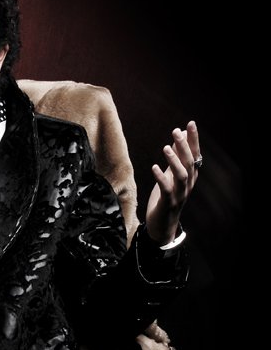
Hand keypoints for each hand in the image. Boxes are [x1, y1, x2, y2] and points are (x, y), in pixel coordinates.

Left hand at [145, 120, 200, 244]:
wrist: (162, 226)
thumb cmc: (166, 198)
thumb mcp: (171, 175)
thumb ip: (176, 157)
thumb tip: (179, 136)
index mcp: (190, 177)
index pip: (195, 155)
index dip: (193, 140)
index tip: (190, 124)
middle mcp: (188, 184)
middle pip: (189, 163)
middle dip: (184, 146)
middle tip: (176, 131)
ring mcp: (180, 194)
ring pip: (182, 175)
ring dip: (174, 160)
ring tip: (165, 147)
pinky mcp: (168, 203)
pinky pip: (167, 189)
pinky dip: (161, 177)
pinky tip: (154, 167)